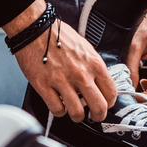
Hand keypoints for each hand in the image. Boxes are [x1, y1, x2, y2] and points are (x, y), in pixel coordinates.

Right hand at [3, 0, 115, 121]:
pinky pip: (57, 109)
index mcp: (94, 64)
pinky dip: (59, 111)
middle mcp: (81, 74)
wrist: (35, 30)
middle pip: (99, 108)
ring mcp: (62, 82)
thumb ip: (93, 67)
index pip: (111, 93)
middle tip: (93, 116)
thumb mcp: (85, 48)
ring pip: (77, 113)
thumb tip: (97, 84)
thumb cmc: (58, 36)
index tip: (104, 105)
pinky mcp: (44, 86)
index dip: (109, 104)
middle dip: (97, 116)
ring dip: (77, 116)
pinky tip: (59, 104)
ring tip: (73, 112)